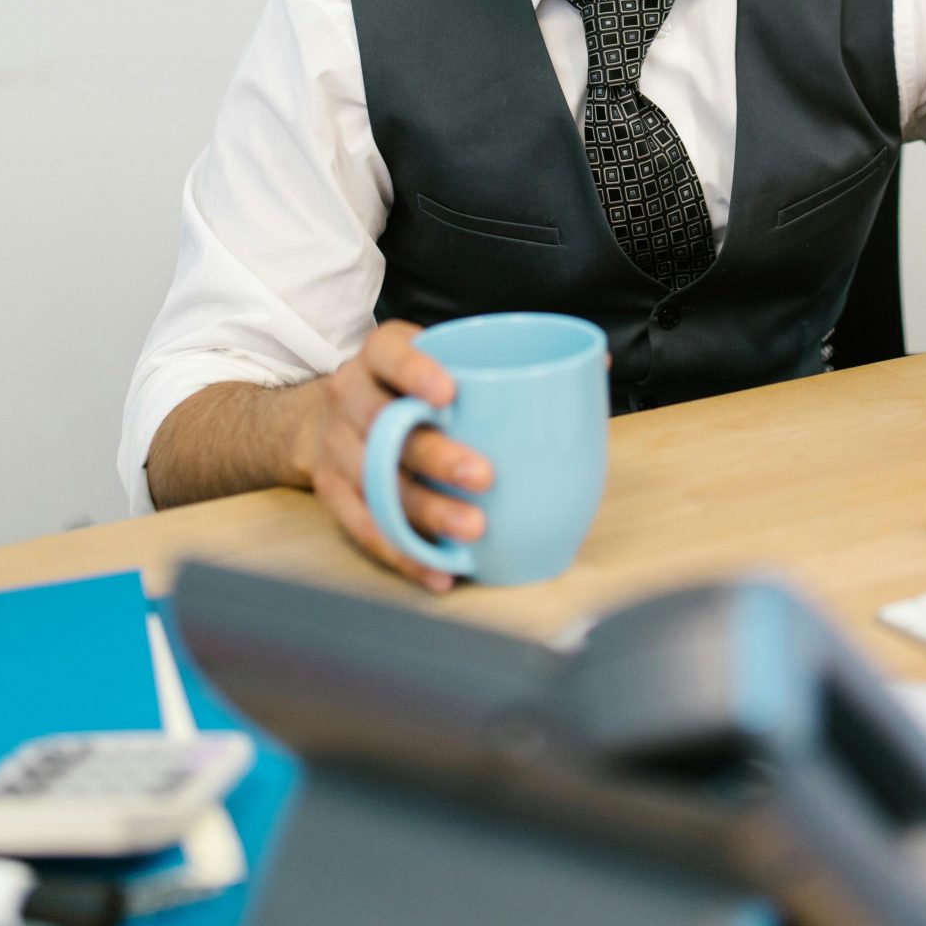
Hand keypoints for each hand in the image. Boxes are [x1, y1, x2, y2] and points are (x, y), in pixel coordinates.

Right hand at [298, 320, 492, 590]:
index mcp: (379, 354)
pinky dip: (404, 553)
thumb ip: (499, 365)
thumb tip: (593, 370)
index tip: (450, 392)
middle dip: (433, 454)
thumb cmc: (411, 386)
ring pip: (376, 482)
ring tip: (472, 530)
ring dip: (425, 511)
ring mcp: (336, 446)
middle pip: (383, 424)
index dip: (414, 371)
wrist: (337, 415)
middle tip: (484, 475)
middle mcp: (350, 395)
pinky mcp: (332, 492)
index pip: (390, 354)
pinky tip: (440, 571)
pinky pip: (364, 528)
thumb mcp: (441, 358)